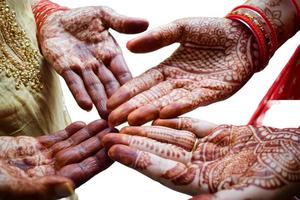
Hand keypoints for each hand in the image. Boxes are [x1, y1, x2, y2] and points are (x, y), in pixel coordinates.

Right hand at [0, 120, 114, 199]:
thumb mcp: (10, 187)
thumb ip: (40, 189)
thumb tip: (70, 189)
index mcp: (48, 187)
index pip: (82, 172)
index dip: (100, 160)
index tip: (116, 147)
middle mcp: (49, 174)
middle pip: (81, 156)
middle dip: (100, 142)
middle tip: (117, 128)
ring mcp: (41, 160)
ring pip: (72, 145)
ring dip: (89, 134)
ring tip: (106, 121)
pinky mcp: (32, 148)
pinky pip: (57, 139)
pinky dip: (70, 131)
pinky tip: (84, 122)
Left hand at [39, 6, 148, 117]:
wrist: (55, 19)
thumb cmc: (82, 18)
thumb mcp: (104, 15)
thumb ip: (123, 23)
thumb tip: (146, 23)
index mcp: (112, 55)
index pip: (124, 73)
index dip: (131, 86)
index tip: (140, 100)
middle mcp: (100, 65)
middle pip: (110, 86)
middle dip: (117, 101)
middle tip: (124, 117)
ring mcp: (83, 69)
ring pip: (93, 88)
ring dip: (100, 102)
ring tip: (107, 117)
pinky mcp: (65, 68)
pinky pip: (73, 82)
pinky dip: (79, 93)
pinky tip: (86, 106)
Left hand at [103, 117, 299, 199]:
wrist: (295, 158)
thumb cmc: (280, 179)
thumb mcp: (250, 196)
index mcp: (201, 184)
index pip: (160, 170)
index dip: (136, 160)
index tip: (113, 148)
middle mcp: (197, 167)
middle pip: (158, 153)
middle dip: (132, 143)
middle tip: (106, 133)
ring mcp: (205, 150)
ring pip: (168, 137)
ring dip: (146, 129)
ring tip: (123, 121)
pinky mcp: (215, 134)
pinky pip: (188, 124)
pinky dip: (170, 119)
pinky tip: (152, 113)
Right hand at [107, 17, 259, 125]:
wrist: (243, 34)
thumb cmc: (211, 30)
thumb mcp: (180, 28)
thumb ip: (157, 38)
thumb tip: (129, 45)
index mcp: (167, 69)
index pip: (142, 83)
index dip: (126, 93)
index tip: (110, 103)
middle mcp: (177, 83)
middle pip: (150, 97)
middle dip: (131, 109)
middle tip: (113, 120)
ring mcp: (193, 90)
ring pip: (167, 102)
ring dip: (150, 112)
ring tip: (132, 121)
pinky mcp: (212, 93)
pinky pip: (192, 101)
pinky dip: (178, 107)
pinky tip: (163, 113)